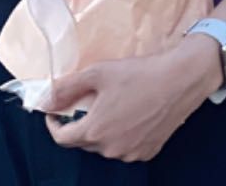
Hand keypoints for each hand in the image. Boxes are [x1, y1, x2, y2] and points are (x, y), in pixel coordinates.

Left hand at [43, 34, 224, 161]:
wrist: (180, 79)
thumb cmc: (139, 74)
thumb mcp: (98, 73)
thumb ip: (67, 88)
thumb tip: (44, 99)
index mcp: (95, 131)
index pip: (62, 139)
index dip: (54, 124)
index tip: (56, 112)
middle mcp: (111, 149)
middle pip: (84, 142)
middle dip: (79, 124)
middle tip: (86, 102)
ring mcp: (131, 153)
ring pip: (105, 145)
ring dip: (102, 130)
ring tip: (112, 105)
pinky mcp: (148, 151)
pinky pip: (125, 147)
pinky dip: (121, 135)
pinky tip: (130, 114)